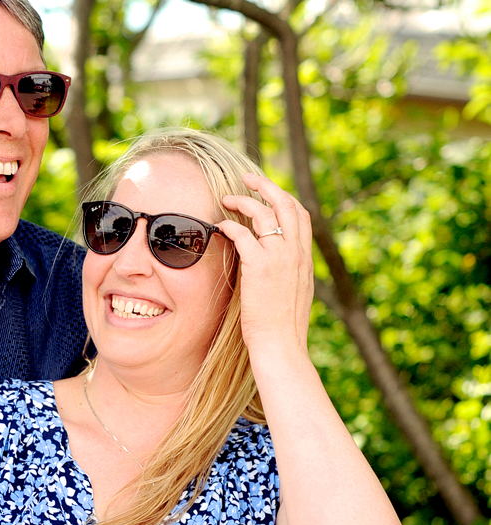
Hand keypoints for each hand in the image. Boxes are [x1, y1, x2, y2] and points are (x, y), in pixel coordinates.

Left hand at [218, 172, 312, 360]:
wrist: (282, 345)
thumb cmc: (283, 326)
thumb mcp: (296, 292)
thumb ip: (289, 272)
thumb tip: (277, 263)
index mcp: (305, 258)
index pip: (301, 215)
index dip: (285, 198)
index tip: (269, 193)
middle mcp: (296, 253)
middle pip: (286, 204)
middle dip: (266, 185)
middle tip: (248, 178)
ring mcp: (279, 258)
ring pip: (264, 214)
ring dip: (243, 201)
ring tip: (227, 200)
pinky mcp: (259, 266)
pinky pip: (242, 234)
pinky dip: (229, 225)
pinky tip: (219, 227)